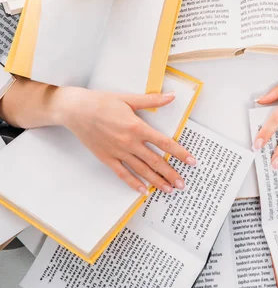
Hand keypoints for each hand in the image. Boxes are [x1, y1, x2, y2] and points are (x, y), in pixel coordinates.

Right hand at [53, 87, 196, 194]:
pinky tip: (143, 191)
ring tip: (168, 190)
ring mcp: (117, 152)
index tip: (191, 161)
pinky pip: (122, 174)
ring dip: (156, 181)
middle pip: (155, 161)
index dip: (179, 153)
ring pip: (141, 170)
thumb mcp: (128, 99)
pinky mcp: (106, 158)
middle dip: (170, 173)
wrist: (77, 110)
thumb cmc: (102, 102)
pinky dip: (133, 183)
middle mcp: (129, 142)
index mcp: (137, 127)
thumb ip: (152, 100)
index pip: (164, 143)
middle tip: (183, 184)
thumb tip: (171, 96)